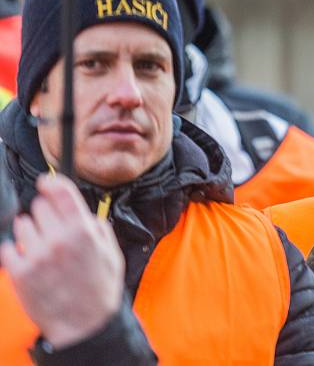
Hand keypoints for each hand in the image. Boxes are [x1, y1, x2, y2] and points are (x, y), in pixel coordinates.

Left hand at [0, 174, 123, 348]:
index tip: (46, 182)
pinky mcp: (20, 272)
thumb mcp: (111, 252)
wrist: (85, 324)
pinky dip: (17, 251)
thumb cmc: (99, 289)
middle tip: (54, 230)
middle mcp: (59, 240)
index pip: (61, 192)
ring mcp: (37, 256)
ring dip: (31, 231)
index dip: (52, 183)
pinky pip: (9, 247)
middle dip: (45, 214)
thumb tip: (81, 211)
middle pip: (39, 205)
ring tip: (43, 249)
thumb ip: (97, 226)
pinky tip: (32, 261)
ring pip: (22, 224)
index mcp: (83, 231)